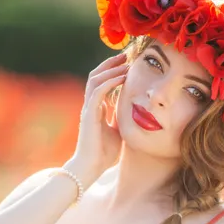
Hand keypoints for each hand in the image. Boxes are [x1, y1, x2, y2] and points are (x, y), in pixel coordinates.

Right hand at [66, 53, 127, 185]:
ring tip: (125, 61)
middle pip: (97, 75)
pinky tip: (123, 76)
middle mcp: (91, 105)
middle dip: (111, 63)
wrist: (92, 168)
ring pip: (95, 79)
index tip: (129, 63)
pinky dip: (110, 81)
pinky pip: (99, 91)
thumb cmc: (105, 154)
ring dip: (111, 68)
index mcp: (97, 108)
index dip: (114, 71)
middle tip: (126, 54)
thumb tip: (135, 111)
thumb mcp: (119, 131)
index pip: (103, 82)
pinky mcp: (89, 114)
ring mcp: (88, 108)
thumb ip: (122, 119)